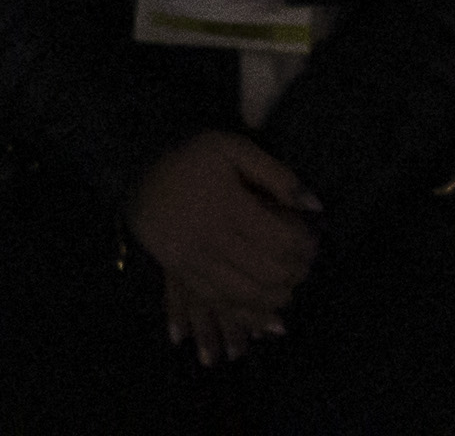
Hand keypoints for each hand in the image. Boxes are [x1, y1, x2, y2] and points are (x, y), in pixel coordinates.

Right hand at [125, 134, 316, 353]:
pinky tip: (257, 310)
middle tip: (307, 268)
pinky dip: (237, 309)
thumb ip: (278, 176)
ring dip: (268, 298)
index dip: (303, 246)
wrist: (136, 168)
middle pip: (261, 270)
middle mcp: (209, 238)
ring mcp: (189, 258)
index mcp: (228, 207)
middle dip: (291, 275)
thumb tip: (315, 206)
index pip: (278, 238)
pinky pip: (209, 297)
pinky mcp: (176, 269)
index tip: (315, 243)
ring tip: (289, 292)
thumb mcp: (237, 149)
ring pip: (236, 291)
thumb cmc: (193, 155)